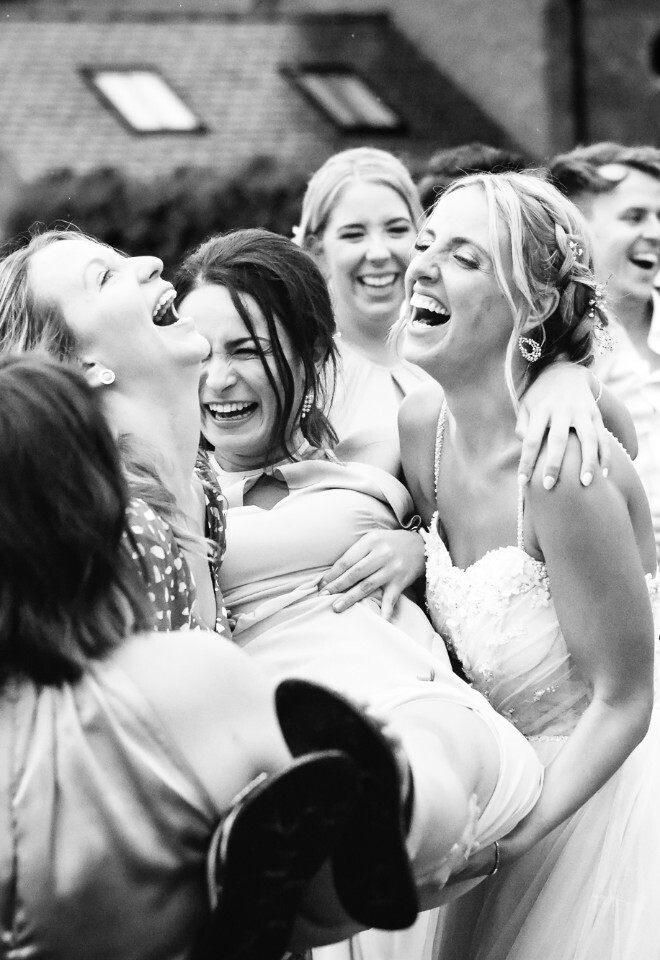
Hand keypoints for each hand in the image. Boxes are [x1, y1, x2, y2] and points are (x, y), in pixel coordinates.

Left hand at [317, 529, 425, 620]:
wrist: (421, 546)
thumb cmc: (390, 543)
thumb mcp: (373, 539)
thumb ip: (357, 552)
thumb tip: (334, 572)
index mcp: (370, 541)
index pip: (346, 561)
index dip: (332, 574)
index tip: (320, 585)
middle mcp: (381, 554)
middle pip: (354, 573)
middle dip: (336, 586)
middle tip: (322, 597)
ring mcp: (392, 569)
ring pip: (367, 586)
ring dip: (350, 598)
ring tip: (336, 607)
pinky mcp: (401, 581)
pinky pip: (390, 598)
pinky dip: (384, 611)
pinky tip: (377, 620)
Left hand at [517, 364, 609, 489]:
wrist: (566, 372)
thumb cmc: (541, 396)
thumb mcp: (526, 405)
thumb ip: (522, 425)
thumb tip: (523, 446)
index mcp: (541, 409)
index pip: (531, 439)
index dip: (526, 461)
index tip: (522, 482)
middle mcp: (562, 410)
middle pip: (558, 439)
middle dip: (554, 464)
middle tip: (549, 486)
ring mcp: (582, 412)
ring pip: (588, 438)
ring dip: (588, 462)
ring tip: (586, 484)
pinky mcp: (596, 414)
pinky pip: (604, 437)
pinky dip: (606, 455)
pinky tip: (605, 474)